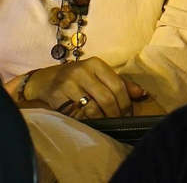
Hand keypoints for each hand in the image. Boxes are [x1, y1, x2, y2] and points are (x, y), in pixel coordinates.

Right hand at [23, 57, 146, 118]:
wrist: (46, 79)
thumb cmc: (78, 78)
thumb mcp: (98, 75)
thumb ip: (120, 83)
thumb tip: (141, 94)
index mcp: (96, 63)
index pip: (118, 85)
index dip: (125, 102)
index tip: (128, 114)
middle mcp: (82, 70)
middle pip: (106, 98)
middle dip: (115, 113)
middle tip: (118, 122)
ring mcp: (68, 83)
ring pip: (92, 108)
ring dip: (102, 120)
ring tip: (106, 123)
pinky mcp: (57, 95)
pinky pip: (76, 114)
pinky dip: (86, 121)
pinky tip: (89, 122)